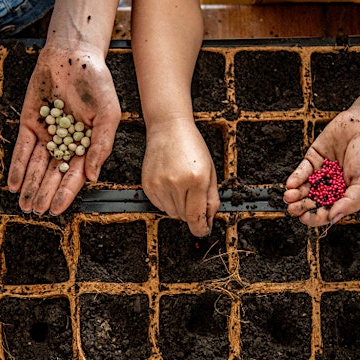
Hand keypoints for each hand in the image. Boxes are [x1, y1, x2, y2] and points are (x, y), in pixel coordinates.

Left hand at [7, 43, 120, 214]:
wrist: (73, 55)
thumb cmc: (97, 83)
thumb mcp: (108, 114)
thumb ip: (101, 145)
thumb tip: (92, 176)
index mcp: (87, 143)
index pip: (75, 174)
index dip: (65, 192)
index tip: (56, 209)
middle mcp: (66, 142)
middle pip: (53, 173)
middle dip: (44, 193)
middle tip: (35, 211)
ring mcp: (47, 134)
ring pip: (36, 165)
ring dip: (30, 185)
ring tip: (24, 204)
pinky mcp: (30, 122)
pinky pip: (22, 148)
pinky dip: (18, 166)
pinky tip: (14, 183)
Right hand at [142, 118, 219, 236]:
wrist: (169, 128)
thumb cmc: (192, 146)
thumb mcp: (210, 171)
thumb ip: (212, 198)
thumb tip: (208, 220)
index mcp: (197, 179)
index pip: (196, 217)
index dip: (200, 228)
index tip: (202, 230)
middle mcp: (177, 183)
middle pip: (184, 217)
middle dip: (192, 213)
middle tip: (194, 197)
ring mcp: (160, 184)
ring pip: (171, 213)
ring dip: (179, 207)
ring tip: (182, 187)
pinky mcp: (148, 184)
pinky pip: (159, 205)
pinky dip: (167, 201)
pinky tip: (171, 184)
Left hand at [284, 111, 359, 225]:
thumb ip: (351, 201)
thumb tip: (334, 218)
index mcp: (346, 194)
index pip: (328, 211)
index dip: (316, 217)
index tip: (307, 218)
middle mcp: (332, 185)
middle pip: (313, 201)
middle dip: (302, 206)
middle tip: (294, 209)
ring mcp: (322, 172)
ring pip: (305, 188)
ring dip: (295, 194)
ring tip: (289, 197)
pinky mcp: (314, 158)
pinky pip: (302, 171)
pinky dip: (296, 178)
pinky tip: (291, 184)